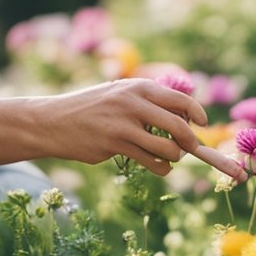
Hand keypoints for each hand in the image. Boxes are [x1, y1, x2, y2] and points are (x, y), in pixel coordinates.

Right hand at [43, 79, 247, 181]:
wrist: (53, 121)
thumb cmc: (92, 110)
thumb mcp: (120, 95)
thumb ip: (149, 102)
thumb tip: (186, 119)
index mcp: (138, 87)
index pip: (180, 99)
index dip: (197, 113)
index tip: (202, 124)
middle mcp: (133, 103)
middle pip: (179, 126)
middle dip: (191, 141)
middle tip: (191, 148)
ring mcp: (124, 125)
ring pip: (168, 148)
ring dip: (174, 157)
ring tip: (168, 158)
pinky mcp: (115, 146)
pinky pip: (151, 162)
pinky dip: (161, 168)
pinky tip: (158, 166)